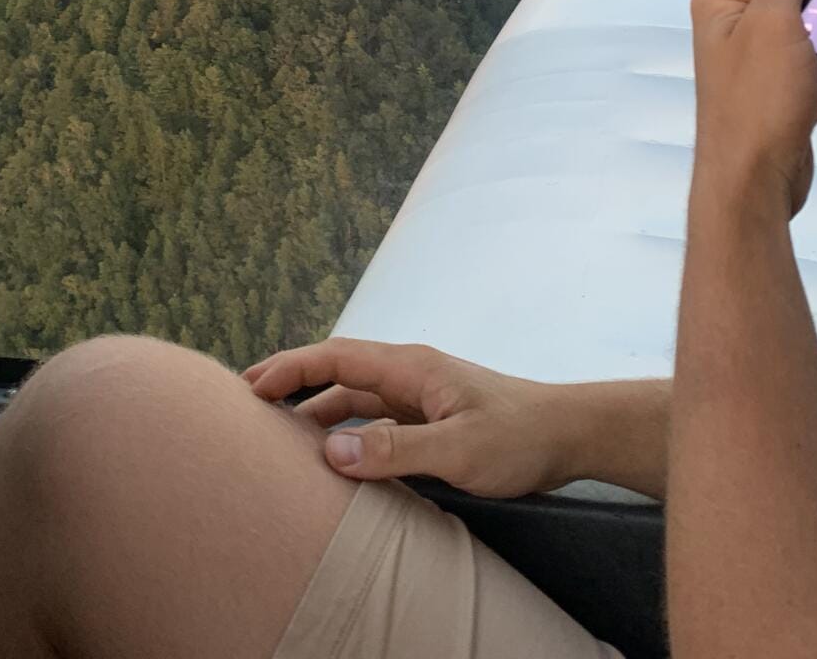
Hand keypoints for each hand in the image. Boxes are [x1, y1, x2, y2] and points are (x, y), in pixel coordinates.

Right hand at [244, 339, 575, 495]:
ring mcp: (421, 398)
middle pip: (339, 374)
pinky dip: (348, 434)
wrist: (569, 437)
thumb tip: (331, 450)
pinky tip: (334, 459)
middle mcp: (411, 376)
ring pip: (356, 400)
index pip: (337, 357)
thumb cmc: (521, 437)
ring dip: (318, 413)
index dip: (291, 368)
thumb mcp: (458, 450)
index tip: (251, 385)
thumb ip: (396, 449)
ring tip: (278, 438)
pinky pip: (377, 423)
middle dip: (293, 385)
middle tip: (247, 408)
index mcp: (412, 367)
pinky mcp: (432, 422)